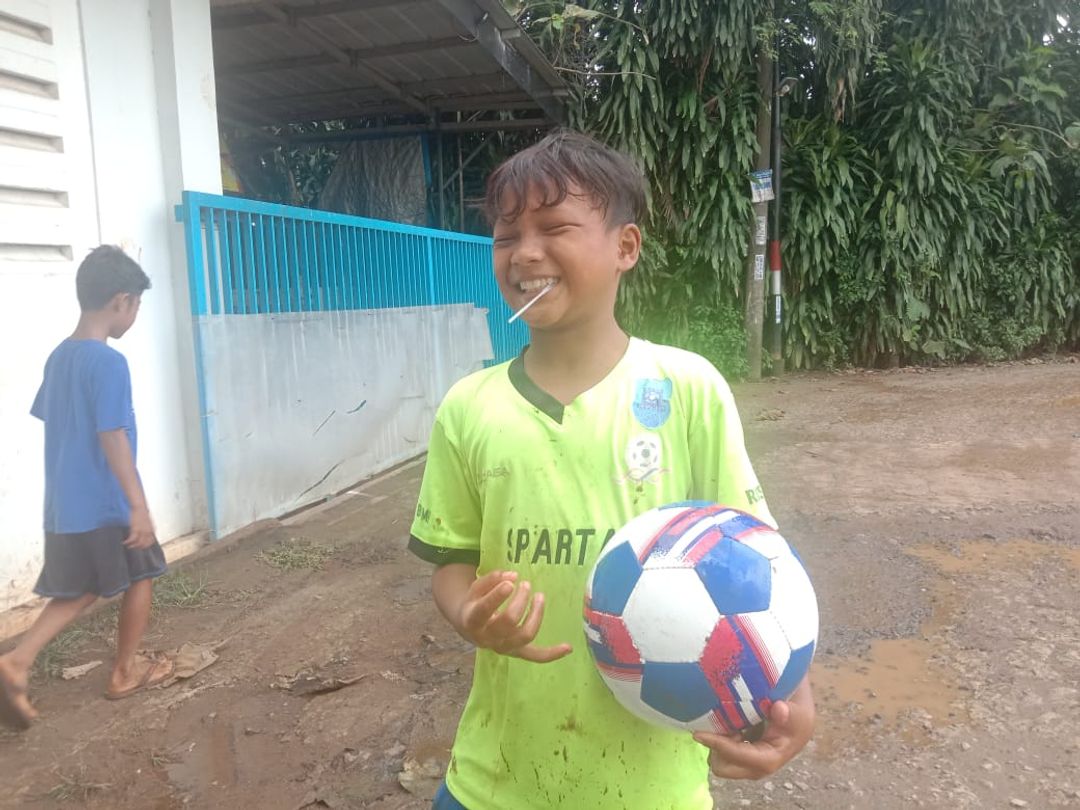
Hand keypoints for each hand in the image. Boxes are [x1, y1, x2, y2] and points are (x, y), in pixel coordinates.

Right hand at [124, 507, 156, 549]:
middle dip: (138, 547)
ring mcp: (142, 531)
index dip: (145, 545)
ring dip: (133, 546)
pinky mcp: (135, 529)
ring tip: (128, 546)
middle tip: (132, 547)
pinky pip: (132, 540)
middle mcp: (149, 532)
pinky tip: (124, 542)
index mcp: (152, 529)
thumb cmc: (142, 513)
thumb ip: (148, 528)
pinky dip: (128, 542)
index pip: (151, 541)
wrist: (139, 507)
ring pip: (139, 543)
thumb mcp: (148, 522)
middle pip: (145, 544)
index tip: (140, 547)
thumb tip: (145, 533)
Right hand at [457, 570, 571, 662]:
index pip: (484, 610)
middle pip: (508, 621)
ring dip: (536, 615)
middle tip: (526, 584)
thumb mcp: (476, 589)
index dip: (497, 596)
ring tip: (540, 596)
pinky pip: (535, 656)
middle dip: (520, 600)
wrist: (470, 628)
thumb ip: (491, 580)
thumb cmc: (475, 604)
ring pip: (525, 635)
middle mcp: (487, 638)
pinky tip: (568, 647)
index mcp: (472, 621)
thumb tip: (513, 575)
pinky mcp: (517, 652)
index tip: (510, 583)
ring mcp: (503, 647)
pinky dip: (552, 653)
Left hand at [693, 677, 814, 779]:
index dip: (721, 746)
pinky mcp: (741, 755)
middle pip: (725, 768)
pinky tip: (728, 721)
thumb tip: (778, 709)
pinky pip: (721, 752)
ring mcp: (748, 762)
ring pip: (719, 760)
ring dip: (716, 743)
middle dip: (716, 749)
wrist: (797, 712)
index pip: (742, 757)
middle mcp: (757, 766)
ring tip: (727, 721)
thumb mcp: (797, 709)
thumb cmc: (797, 712)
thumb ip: (788, 711)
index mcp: (772, 758)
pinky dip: (719, 739)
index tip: (699, 733)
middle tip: (720, 724)